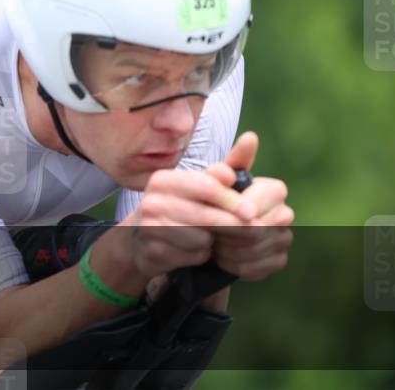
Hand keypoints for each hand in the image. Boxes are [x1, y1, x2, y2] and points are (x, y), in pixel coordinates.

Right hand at [122, 136, 259, 277]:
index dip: (232, 199)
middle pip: (205, 215)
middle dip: (231, 224)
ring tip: (209, 236)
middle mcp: (151, 200)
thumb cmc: (180, 207)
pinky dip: (200, 254)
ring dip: (212, 240)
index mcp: (163, 180)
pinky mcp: (153, 251)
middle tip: (250, 230)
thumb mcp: (201, 185)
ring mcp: (148, 227)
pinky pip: (192, 255)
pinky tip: (195, 249)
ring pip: (200, 237)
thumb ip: (227, 165)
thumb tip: (251, 139)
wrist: (142, 239)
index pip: (206, 186)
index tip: (252, 211)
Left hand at [208, 131, 294, 281]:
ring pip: (255, 251)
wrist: (211, 231)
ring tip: (213, 244)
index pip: (254, 206)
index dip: (229, 214)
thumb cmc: (212, 200)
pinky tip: (224, 258)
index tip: (210, 217)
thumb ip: (226, 165)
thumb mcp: (211, 181)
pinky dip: (236, 265)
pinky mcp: (278, 261)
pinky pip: (257, 268)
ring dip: (229, 250)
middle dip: (228, 233)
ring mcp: (284, 239)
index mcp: (274, 190)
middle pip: (256, 230)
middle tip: (208, 233)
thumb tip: (251, 137)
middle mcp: (285, 214)